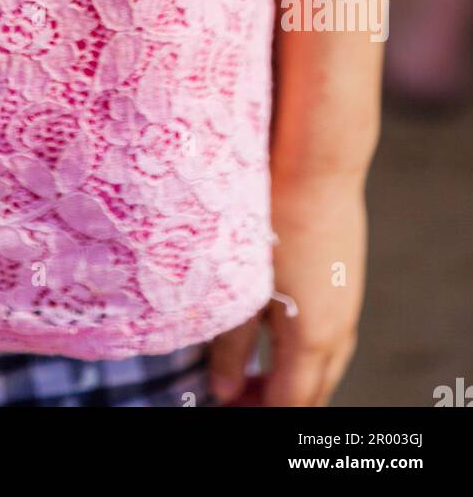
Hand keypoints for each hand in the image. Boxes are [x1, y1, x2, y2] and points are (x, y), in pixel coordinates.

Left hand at [209, 170, 366, 406]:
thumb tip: (224, 389)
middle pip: (314, 391)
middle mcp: (340, 327)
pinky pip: (333, 333)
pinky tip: (278, 326)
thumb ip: (232, 343)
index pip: (290, 404)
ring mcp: (349, 302)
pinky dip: (306, 348)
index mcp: (314, 338)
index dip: (256, 412)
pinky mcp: (347, 278)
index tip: (224, 405)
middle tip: (235, 394)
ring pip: (327, 362)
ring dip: (294, 375)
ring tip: (253, 368)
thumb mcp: (243, 284)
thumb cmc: (274, 215)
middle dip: (276, 401)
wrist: (319, 160)